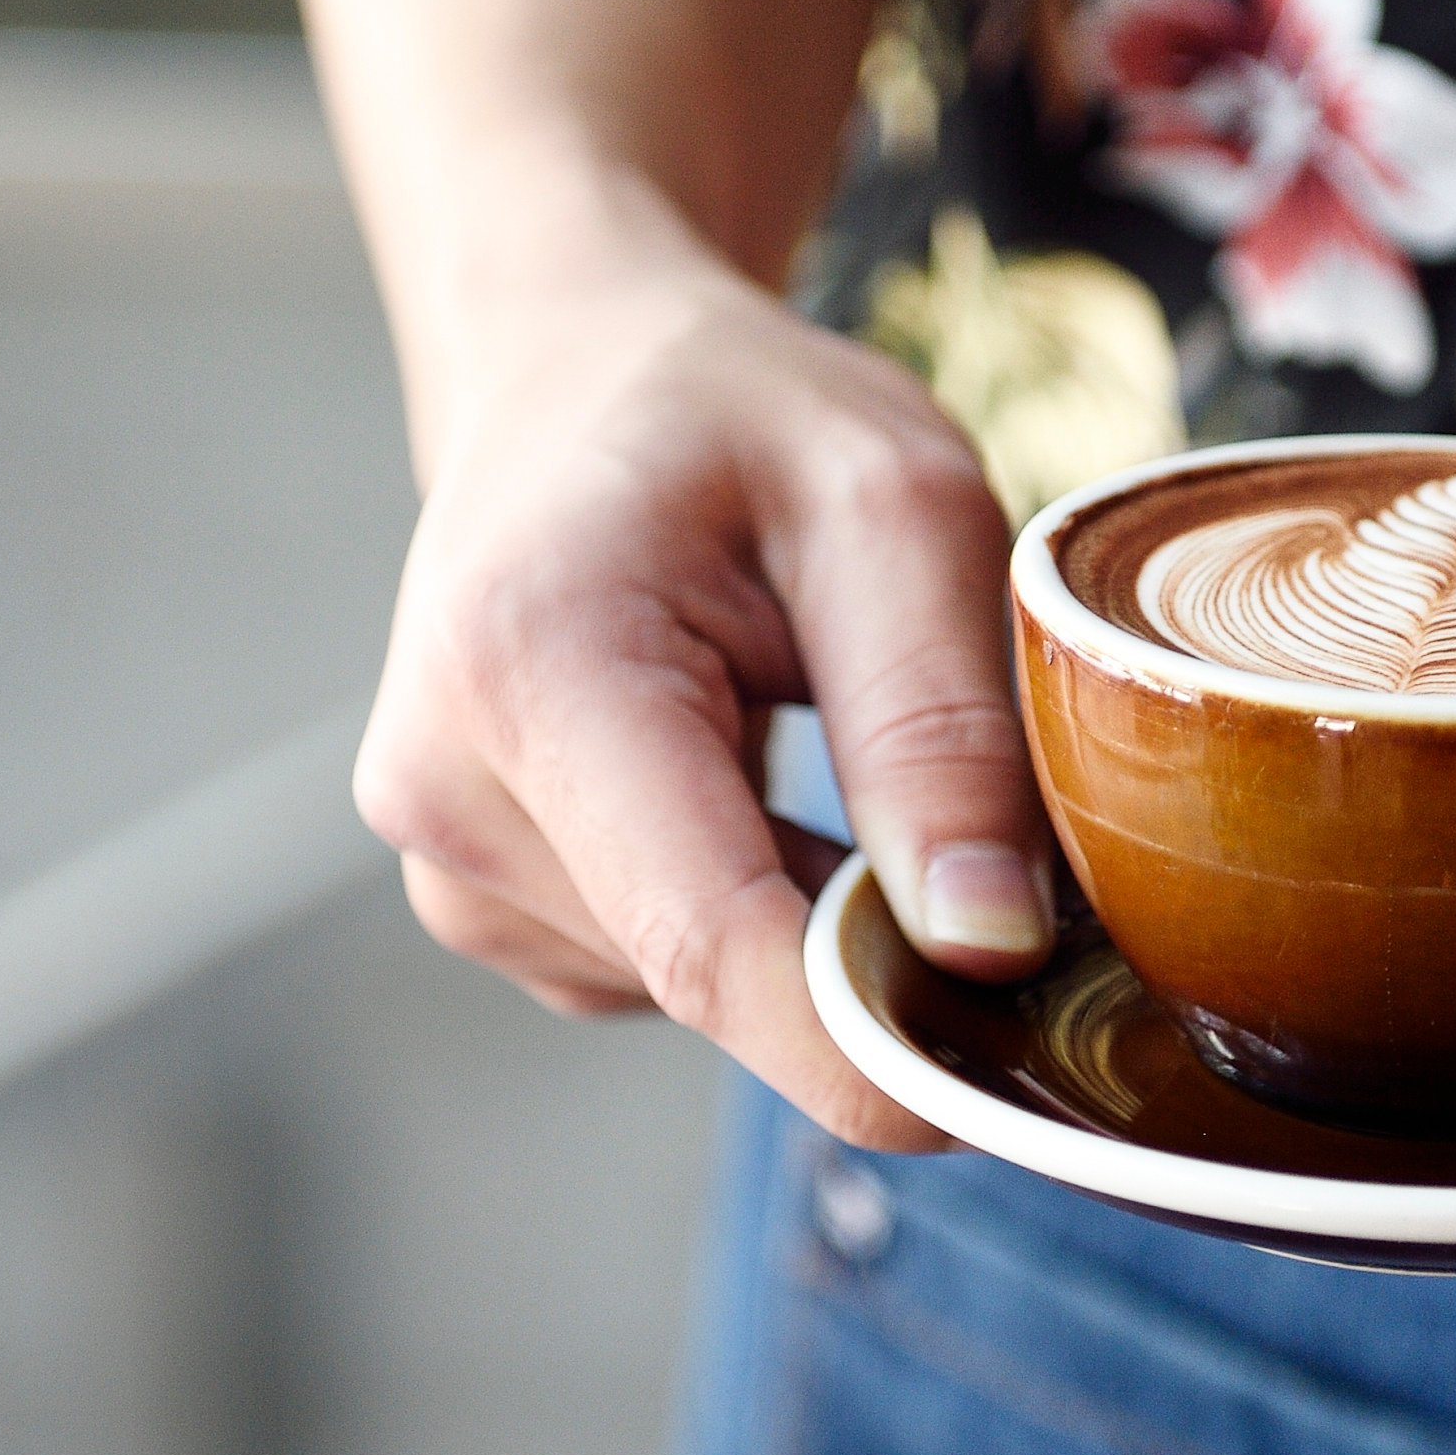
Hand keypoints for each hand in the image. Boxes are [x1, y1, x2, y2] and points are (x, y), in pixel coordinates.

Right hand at [352, 255, 1053, 1148]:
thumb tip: (985, 945)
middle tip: (980, 826)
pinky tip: (751, 776)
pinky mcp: (478, 895)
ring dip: (807, 912)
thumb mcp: (893, 503)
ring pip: (697, 985)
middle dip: (867, 953)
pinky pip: (662, 966)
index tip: (1010, 1079)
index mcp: (528, 668)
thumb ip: (938, 719)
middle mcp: (445, 787)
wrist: (575, 376)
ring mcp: (445, 857)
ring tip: (821, 736)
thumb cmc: (736, 417)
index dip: (869, 1044)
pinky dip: (751, 904)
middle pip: (714, 974)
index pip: (711, 943)